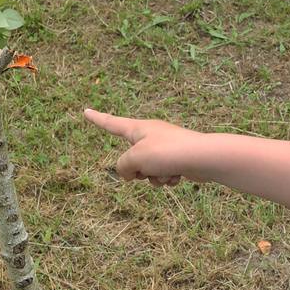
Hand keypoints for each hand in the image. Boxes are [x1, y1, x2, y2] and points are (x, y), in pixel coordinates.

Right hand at [83, 108, 208, 185]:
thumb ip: (123, 166)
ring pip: (147, 171)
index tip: (86, 111)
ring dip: (153, 177)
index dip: (97, 119)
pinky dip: (168, 179)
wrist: (203, 157)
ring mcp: (164, 147)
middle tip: (147, 167)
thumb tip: (129, 173)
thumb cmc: (168, 152)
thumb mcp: (135, 159)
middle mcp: (150, 135)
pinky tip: (178, 175)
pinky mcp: (176, 160)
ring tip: (166, 171)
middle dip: (136, 170)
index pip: (111, 123)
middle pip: (130, 158)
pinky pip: (163, 175)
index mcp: (138, 128)